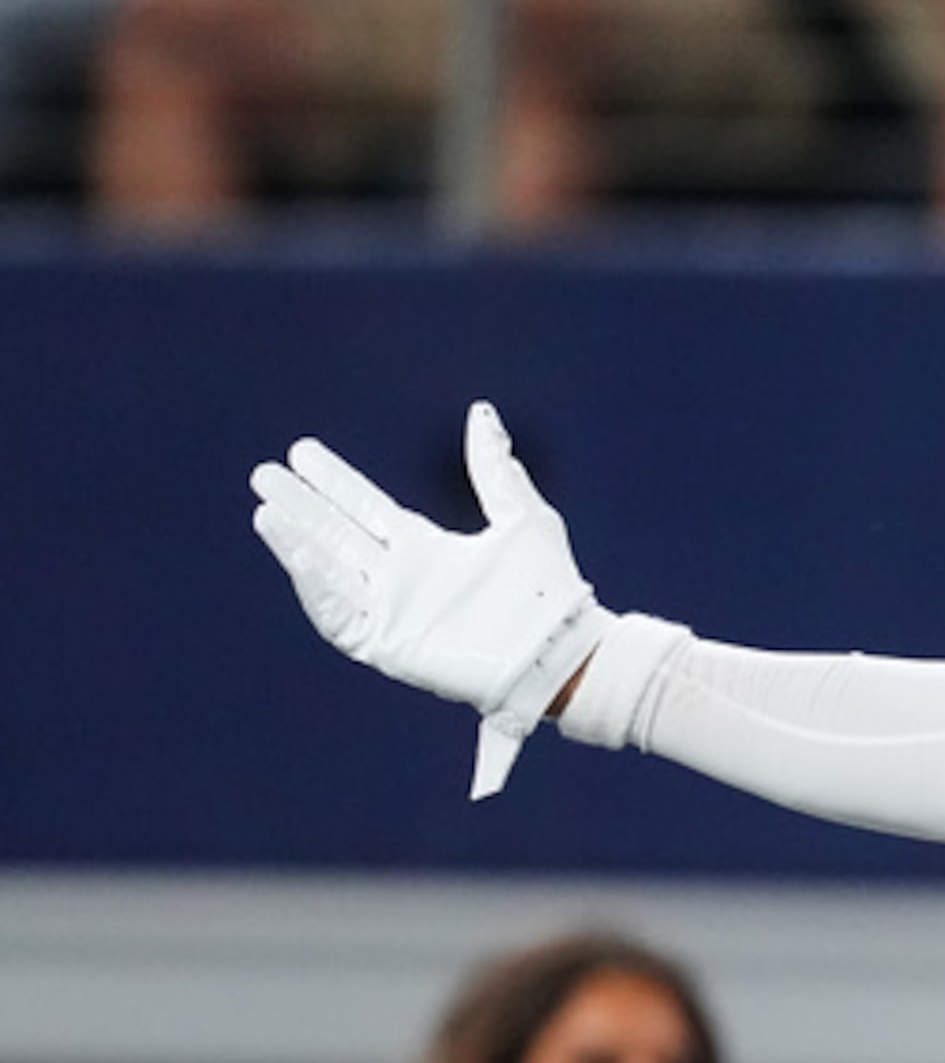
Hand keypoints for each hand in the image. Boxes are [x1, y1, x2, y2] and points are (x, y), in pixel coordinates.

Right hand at [250, 401, 613, 798]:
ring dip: (298, 543)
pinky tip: (300, 555)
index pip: (366, 508)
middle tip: (265, 474)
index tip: (302, 452)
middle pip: (338, 535)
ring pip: (330, 573)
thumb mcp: (522, 518)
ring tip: (268, 511)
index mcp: (427, 549)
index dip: (334, 482)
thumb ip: (495, 470)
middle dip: (302, 507)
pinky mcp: (389, 645)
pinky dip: (318, 587)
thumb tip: (481, 414)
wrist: (562, 648)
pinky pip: (341, 616)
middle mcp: (402, 579)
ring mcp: (392, 612)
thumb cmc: (549, 589)